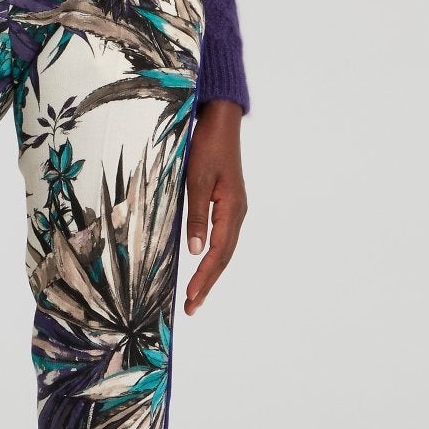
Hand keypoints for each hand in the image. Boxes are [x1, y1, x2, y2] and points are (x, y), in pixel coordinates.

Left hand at [183, 98, 246, 313]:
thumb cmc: (207, 146)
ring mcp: (233, 209)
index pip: (218, 252)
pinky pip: (222, 238)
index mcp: (232, 209)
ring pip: (223, 249)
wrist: (220, 121)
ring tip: (196, 296)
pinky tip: (203, 266)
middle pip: (223, 257)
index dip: (205, 277)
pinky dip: (212, 257)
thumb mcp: (197, 179)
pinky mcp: (226, 205)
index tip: (191, 297)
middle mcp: (236, 213)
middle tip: (192, 307)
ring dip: (210, 273)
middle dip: (207, 283)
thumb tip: (194, 250)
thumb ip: (196, 215)